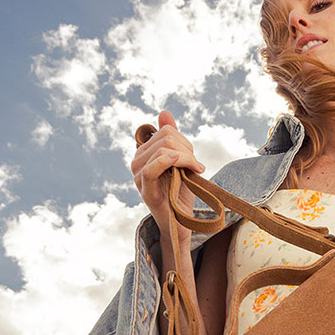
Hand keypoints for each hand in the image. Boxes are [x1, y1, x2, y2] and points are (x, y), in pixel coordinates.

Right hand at [130, 110, 204, 228]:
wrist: (180, 221)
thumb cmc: (180, 192)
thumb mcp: (180, 161)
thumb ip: (172, 138)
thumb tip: (164, 113)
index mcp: (145, 152)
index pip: (166, 131)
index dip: (184, 142)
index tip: (193, 159)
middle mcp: (137, 161)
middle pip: (166, 138)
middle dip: (188, 151)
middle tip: (196, 168)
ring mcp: (139, 175)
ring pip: (164, 150)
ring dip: (187, 159)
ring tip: (194, 172)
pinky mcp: (145, 189)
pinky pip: (151, 169)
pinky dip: (168, 162)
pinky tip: (180, 165)